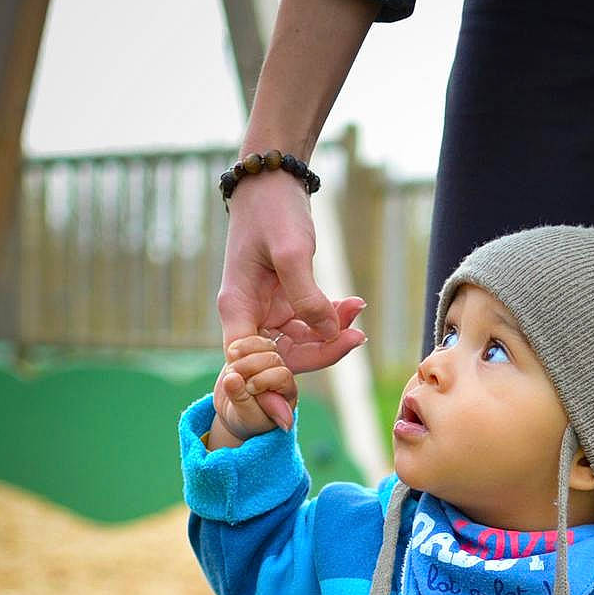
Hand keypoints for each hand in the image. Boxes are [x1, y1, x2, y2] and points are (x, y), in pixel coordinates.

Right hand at [212, 336, 297, 443]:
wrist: (235, 409)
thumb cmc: (245, 419)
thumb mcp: (244, 415)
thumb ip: (239, 398)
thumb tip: (232, 379)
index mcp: (287, 390)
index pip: (282, 376)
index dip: (263, 380)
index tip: (248, 389)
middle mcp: (281, 372)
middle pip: (272, 358)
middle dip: (250, 367)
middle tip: (234, 376)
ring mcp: (269, 359)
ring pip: (263, 344)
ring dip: (244, 353)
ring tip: (231, 367)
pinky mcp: (255, 349)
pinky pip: (250, 338)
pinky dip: (239, 345)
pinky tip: (231, 355)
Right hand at [216, 174, 367, 425]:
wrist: (273, 180)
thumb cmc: (273, 211)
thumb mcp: (291, 251)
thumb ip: (307, 296)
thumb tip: (326, 333)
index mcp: (237, 309)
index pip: (248, 364)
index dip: (266, 390)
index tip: (288, 414)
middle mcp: (249, 316)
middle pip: (282, 359)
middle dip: (321, 354)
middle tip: (356, 339)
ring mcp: (267, 312)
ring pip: (301, 344)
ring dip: (332, 334)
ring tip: (356, 310)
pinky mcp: (284, 303)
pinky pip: (310, 325)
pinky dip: (331, 319)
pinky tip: (353, 305)